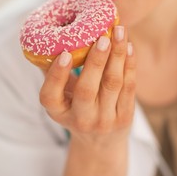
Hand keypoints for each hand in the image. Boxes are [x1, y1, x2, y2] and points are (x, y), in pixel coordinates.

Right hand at [40, 25, 135, 146]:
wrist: (100, 142)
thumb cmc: (76, 109)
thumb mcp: (61, 98)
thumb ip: (55, 75)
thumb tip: (46, 41)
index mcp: (58, 113)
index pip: (50, 96)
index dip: (56, 75)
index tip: (64, 53)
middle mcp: (80, 119)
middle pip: (87, 90)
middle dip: (96, 61)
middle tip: (103, 37)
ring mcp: (104, 121)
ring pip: (113, 84)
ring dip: (117, 56)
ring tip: (120, 33)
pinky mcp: (124, 118)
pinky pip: (129, 87)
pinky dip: (129, 65)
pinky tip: (129, 47)